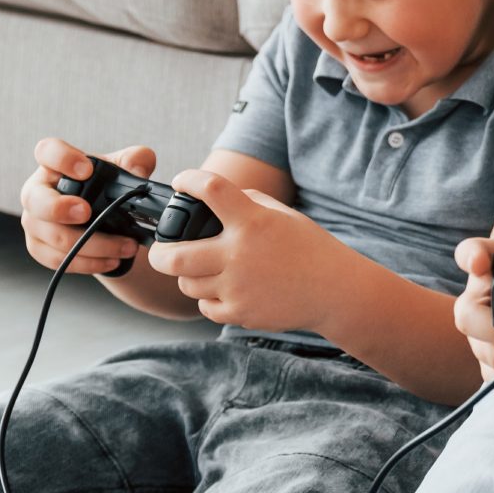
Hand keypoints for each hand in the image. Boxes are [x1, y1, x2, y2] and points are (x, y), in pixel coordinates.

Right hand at [20, 138, 154, 276]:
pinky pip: (58, 260)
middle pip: (36, 199)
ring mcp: (35, 222)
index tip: (86, 170)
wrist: (102, 218)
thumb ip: (136, 160)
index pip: (47, 151)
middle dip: (59, 208)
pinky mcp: (40, 248)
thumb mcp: (123, 168)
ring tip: (125, 246)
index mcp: (54, 165)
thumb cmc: (104, 186)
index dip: (62, 159)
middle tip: (87, 213)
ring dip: (92, 244)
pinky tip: (112, 260)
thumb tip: (138, 170)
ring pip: (54, 237)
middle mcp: (38, 192)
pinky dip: (88, 263)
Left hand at [149, 167, 346, 331]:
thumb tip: (214, 198)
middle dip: (159, 253)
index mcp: (252, 221)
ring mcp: (238, 287)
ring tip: (203, 269)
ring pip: (187, 284)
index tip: (181, 181)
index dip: (188, 179)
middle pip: (173, 257)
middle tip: (161, 250)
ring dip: (189, 275)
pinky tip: (223, 288)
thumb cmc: (309, 248)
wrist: (334, 291)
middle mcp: (239, 254)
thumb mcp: (283, 215)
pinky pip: (205, 306)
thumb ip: (248, 201)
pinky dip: (208, 298)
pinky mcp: (240, 312)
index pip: (209, 189)